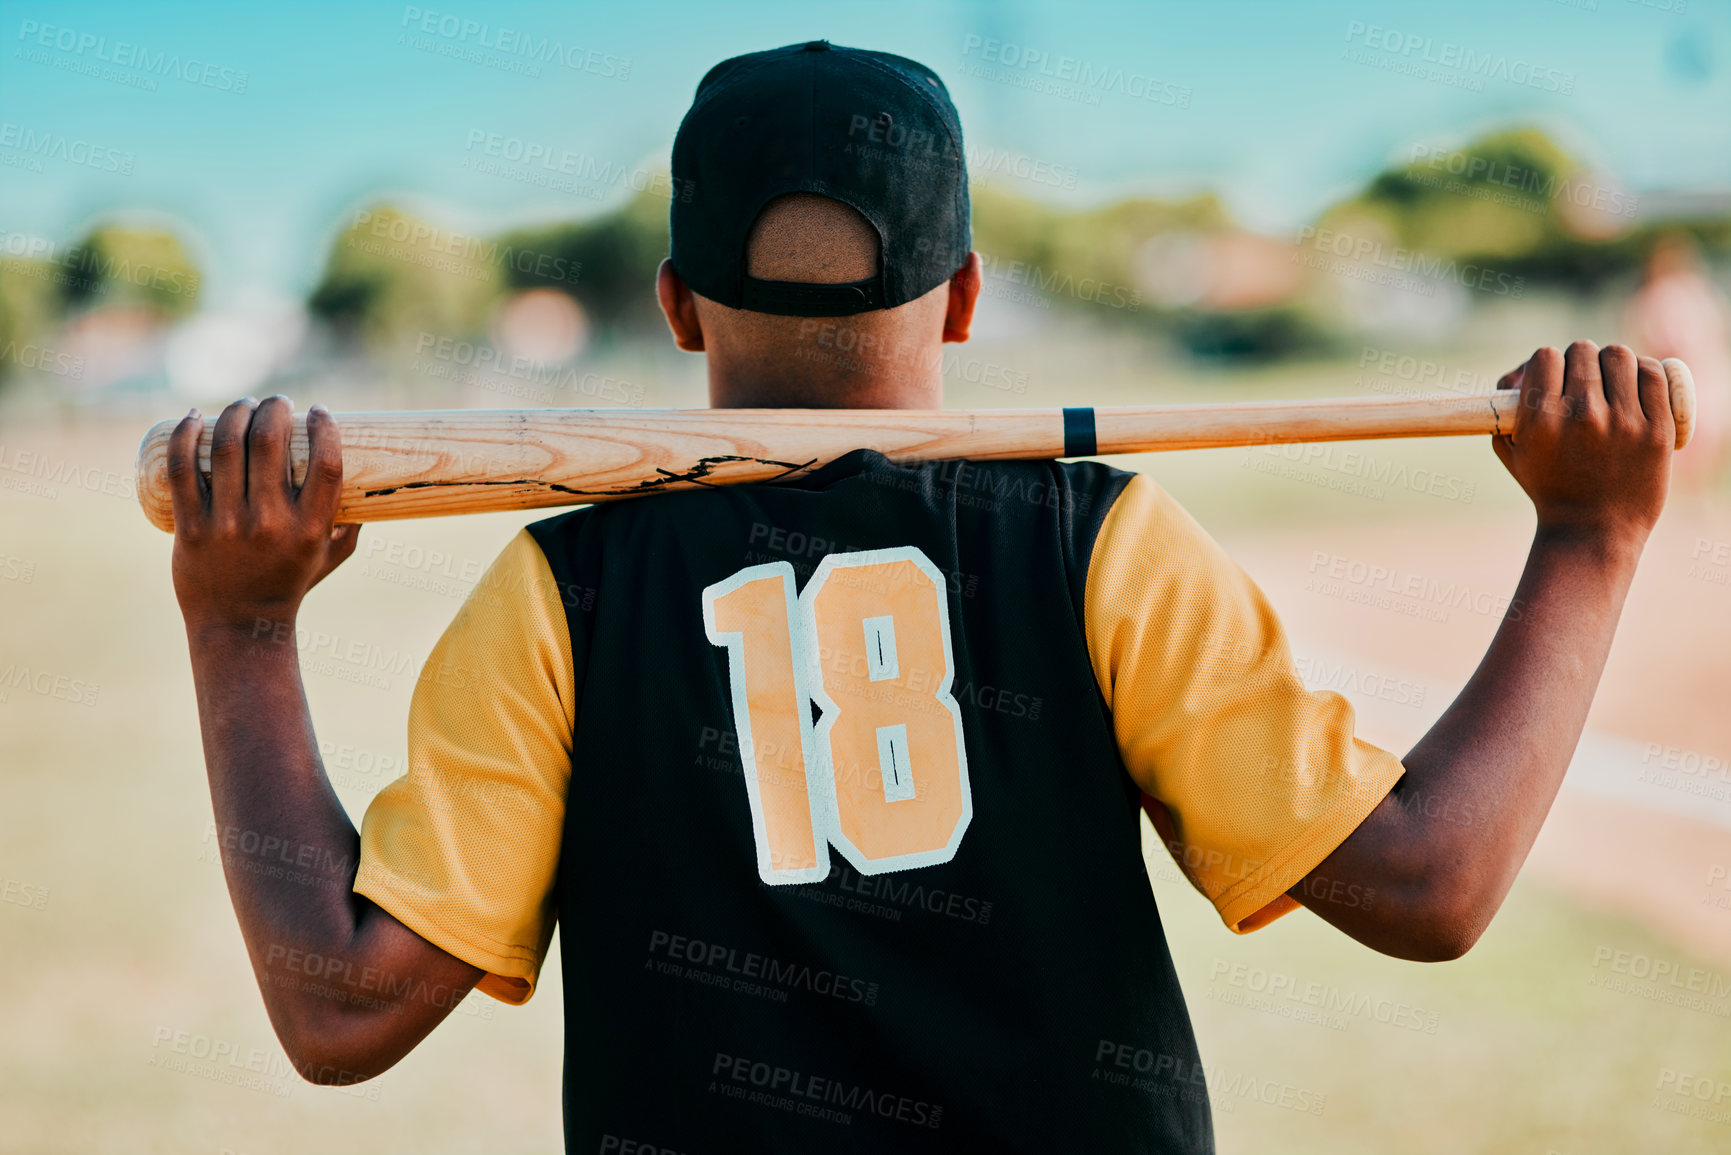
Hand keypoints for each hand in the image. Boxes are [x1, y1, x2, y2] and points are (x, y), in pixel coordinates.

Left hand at [168, 396, 360, 635]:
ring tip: (244, 405)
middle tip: (277, 403)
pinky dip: (186, 435)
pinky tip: (194, 416)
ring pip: (227, 447)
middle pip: (270, 442)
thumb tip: (368, 482)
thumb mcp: (330, 556)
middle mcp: (270, 524)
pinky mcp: (191, 527)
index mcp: (311, 529)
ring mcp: (227, 525)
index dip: (324, 427)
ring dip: (236, 412)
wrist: (239, 625)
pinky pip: (183, 470)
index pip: (325, 463)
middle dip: (274, 408)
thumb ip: (350, 523)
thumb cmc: (291, 583)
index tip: (319, 411)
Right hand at [1493, 342, 1673, 545]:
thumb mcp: (1512, 453)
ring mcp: (1623, 423)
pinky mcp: (1657, 430)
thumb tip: (1516, 373)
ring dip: (1611, 362)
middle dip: (1579, 361)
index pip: (1545, 357)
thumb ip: (1506, 411)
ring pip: (1619, 355)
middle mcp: (1582, 417)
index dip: (1546, 363)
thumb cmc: (1548, 488)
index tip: (1552, 377)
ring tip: (1610, 380)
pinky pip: (1654, 374)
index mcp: (1541, 422)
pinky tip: (1635, 382)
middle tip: (1582, 379)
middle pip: (1583, 351)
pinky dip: (1643, 370)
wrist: (1592, 531)